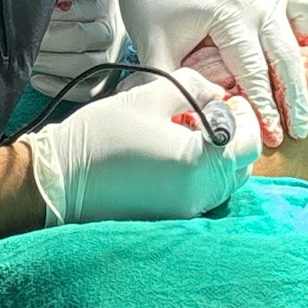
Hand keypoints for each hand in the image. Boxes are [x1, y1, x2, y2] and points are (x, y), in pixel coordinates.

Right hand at [20, 69, 261, 225]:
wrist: (59, 180)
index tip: (227, 101)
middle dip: (232, 138)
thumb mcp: (150, 95)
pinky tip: (172, 156)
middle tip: (207, 114)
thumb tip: (217, 93)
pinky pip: (202, 196)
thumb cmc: (102, 134)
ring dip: (217, 158)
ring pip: (223, 184)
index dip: (244, 118)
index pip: (248, 143)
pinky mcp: (170, 220)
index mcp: (199, 162)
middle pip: (241, 167)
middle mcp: (198, 194)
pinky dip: (200, 175)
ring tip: (186, 134)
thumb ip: (194, 87)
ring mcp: (185, 212)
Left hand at [31, 0, 128, 100]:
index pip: (76, 10)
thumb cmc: (82, 10)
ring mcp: (111, 60)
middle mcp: (112, 33)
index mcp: (104, 4)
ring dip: (50, 63)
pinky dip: (56, 87)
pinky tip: (37, 80)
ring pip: (83, 66)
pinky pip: (83, 91)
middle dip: (47, 40)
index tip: (30, 19)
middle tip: (24, 41)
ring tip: (29, 60)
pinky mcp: (104, 83)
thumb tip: (31, 4)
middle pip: (80, 37)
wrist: (112, 28)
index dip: (49, 17)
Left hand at [102, 0, 307, 145]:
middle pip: (288, 54)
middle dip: (296, 97)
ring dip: (307, 42)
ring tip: (300, 63)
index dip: (266, 109)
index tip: (275, 135)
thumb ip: (173, 84)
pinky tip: (297, 22)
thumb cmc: (151, 1)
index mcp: (230, 15)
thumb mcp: (155, 47)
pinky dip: (306, 3)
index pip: (255, 73)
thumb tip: (189, 119)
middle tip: (300, 127)